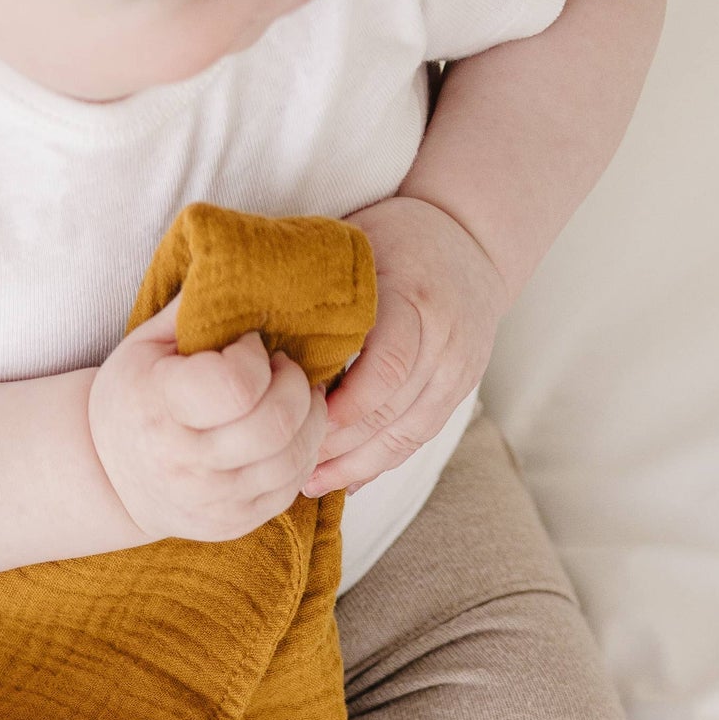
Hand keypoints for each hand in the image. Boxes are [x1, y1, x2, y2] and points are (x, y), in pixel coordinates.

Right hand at [88, 299, 327, 542]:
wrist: (109, 474)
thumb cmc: (135, 395)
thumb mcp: (147, 343)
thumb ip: (195, 307)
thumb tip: (241, 262)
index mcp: (159, 409)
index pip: (237, 386)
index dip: (256, 357)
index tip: (249, 346)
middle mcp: (185, 464)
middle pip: (276, 424)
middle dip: (295, 385)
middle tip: (283, 368)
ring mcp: (212, 501)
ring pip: (294, 458)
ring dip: (308, 418)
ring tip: (292, 396)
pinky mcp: (233, 523)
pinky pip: (292, 486)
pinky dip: (302, 452)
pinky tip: (287, 431)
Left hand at [307, 195, 507, 495]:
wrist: (469, 238)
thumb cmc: (393, 237)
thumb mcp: (354, 245)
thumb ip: (317, 290)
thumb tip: (249, 331)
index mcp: (415, 298)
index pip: (385, 369)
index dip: (342, 407)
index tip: (295, 421)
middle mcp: (446, 339)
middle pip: (391, 412)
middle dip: (337, 445)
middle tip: (287, 463)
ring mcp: (460, 370)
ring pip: (406, 436)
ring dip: (355, 465)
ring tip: (308, 482)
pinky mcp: (461, 391)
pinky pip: (418, 439)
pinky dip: (379, 463)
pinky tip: (345, 479)